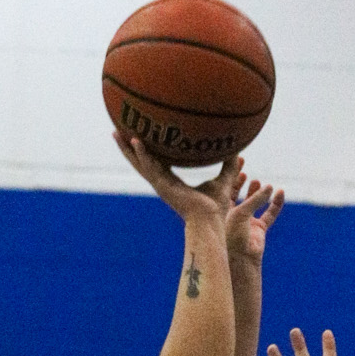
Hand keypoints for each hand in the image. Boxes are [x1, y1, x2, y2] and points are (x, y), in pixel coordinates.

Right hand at [114, 133, 243, 223]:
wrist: (211, 224)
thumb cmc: (216, 209)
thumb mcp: (224, 180)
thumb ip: (229, 164)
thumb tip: (239, 148)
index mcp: (172, 182)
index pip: (155, 162)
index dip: (146, 151)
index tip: (138, 137)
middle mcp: (163, 183)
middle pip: (140, 162)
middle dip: (128, 148)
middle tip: (116, 131)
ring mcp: (161, 186)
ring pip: (139, 164)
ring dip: (127, 149)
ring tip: (116, 132)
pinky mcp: (163, 188)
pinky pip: (150, 168)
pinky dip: (142, 155)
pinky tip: (135, 141)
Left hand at [225, 174, 283, 266]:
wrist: (240, 261)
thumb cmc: (232, 236)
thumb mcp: (241, 212)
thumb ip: (255, 199)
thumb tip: (271, 186)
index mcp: (222, 211)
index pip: (226, 188)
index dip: (232, 174)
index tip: (239, 160)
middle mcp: (233, 216)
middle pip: (238, 194)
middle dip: (242, 182)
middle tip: (246, 172)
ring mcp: (246, 222)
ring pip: (254, 203)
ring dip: (258, 193)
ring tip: (259, 183)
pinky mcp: (259, 230)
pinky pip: (269, 214)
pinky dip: (276, 204)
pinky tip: (280, 192)